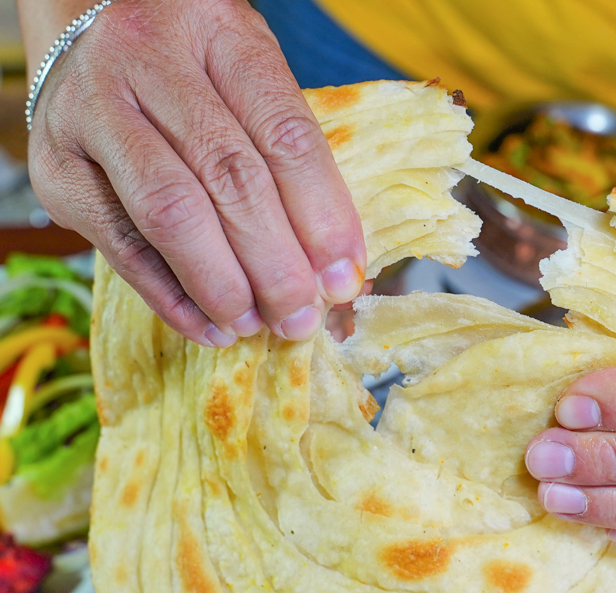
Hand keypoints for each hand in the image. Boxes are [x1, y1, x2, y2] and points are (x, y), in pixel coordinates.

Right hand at [27, 0, 365, 345]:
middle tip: (302, 317)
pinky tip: (210, 325)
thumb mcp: (248, 80)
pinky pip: (120, 244)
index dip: (322, 215)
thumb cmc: (192, 67)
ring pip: (170, 212)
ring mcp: (93, 109)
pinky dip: (170, 296)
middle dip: (276, 264)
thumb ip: (290, 158)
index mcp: (221, 32)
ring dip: (223, 284)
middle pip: (229, 177)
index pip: (285, 134)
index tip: (343, 278)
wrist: (86, 28)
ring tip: (258, 324)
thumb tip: (338, 268)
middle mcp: (149, 59)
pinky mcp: (57, 165)